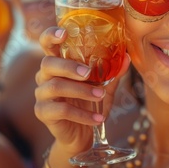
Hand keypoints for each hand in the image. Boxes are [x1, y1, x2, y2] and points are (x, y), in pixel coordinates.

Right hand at [34, 26, 130, 153]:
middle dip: (69, 66)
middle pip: (48, 63)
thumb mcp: (105, 88)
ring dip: (81, 90)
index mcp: (59, 64)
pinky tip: (98, 119)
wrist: (83, 135)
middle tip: (88, 73)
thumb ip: (113, 73)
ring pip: (54, 86)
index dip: (51, 35)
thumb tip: (126, 56)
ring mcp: (42, 94)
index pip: (47, 44)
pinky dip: (82, 114)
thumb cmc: (91, 105)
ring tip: (101, 96)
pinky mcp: (43, 113)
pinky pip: (61, 110)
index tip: (64, 33)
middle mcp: (45, 76)